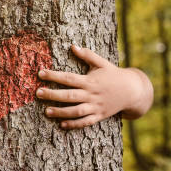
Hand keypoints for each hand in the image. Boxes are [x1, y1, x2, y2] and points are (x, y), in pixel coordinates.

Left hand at [36, 45, 152, 129]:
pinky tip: (62, 124)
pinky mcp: (99, 116)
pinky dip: (74, 124)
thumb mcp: (102, 63)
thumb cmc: (114, 75)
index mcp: (90, 80)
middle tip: (38, 93)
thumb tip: (73, 46)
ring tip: (46, 111)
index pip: (68, 78)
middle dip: (52, 94)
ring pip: (76, 111)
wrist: (132, 91)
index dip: (53, 75)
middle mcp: (91, 94)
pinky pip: (85, 122)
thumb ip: (87, 55)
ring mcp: (95, 107)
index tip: (40, 73)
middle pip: (69, 95)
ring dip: (61, 112)